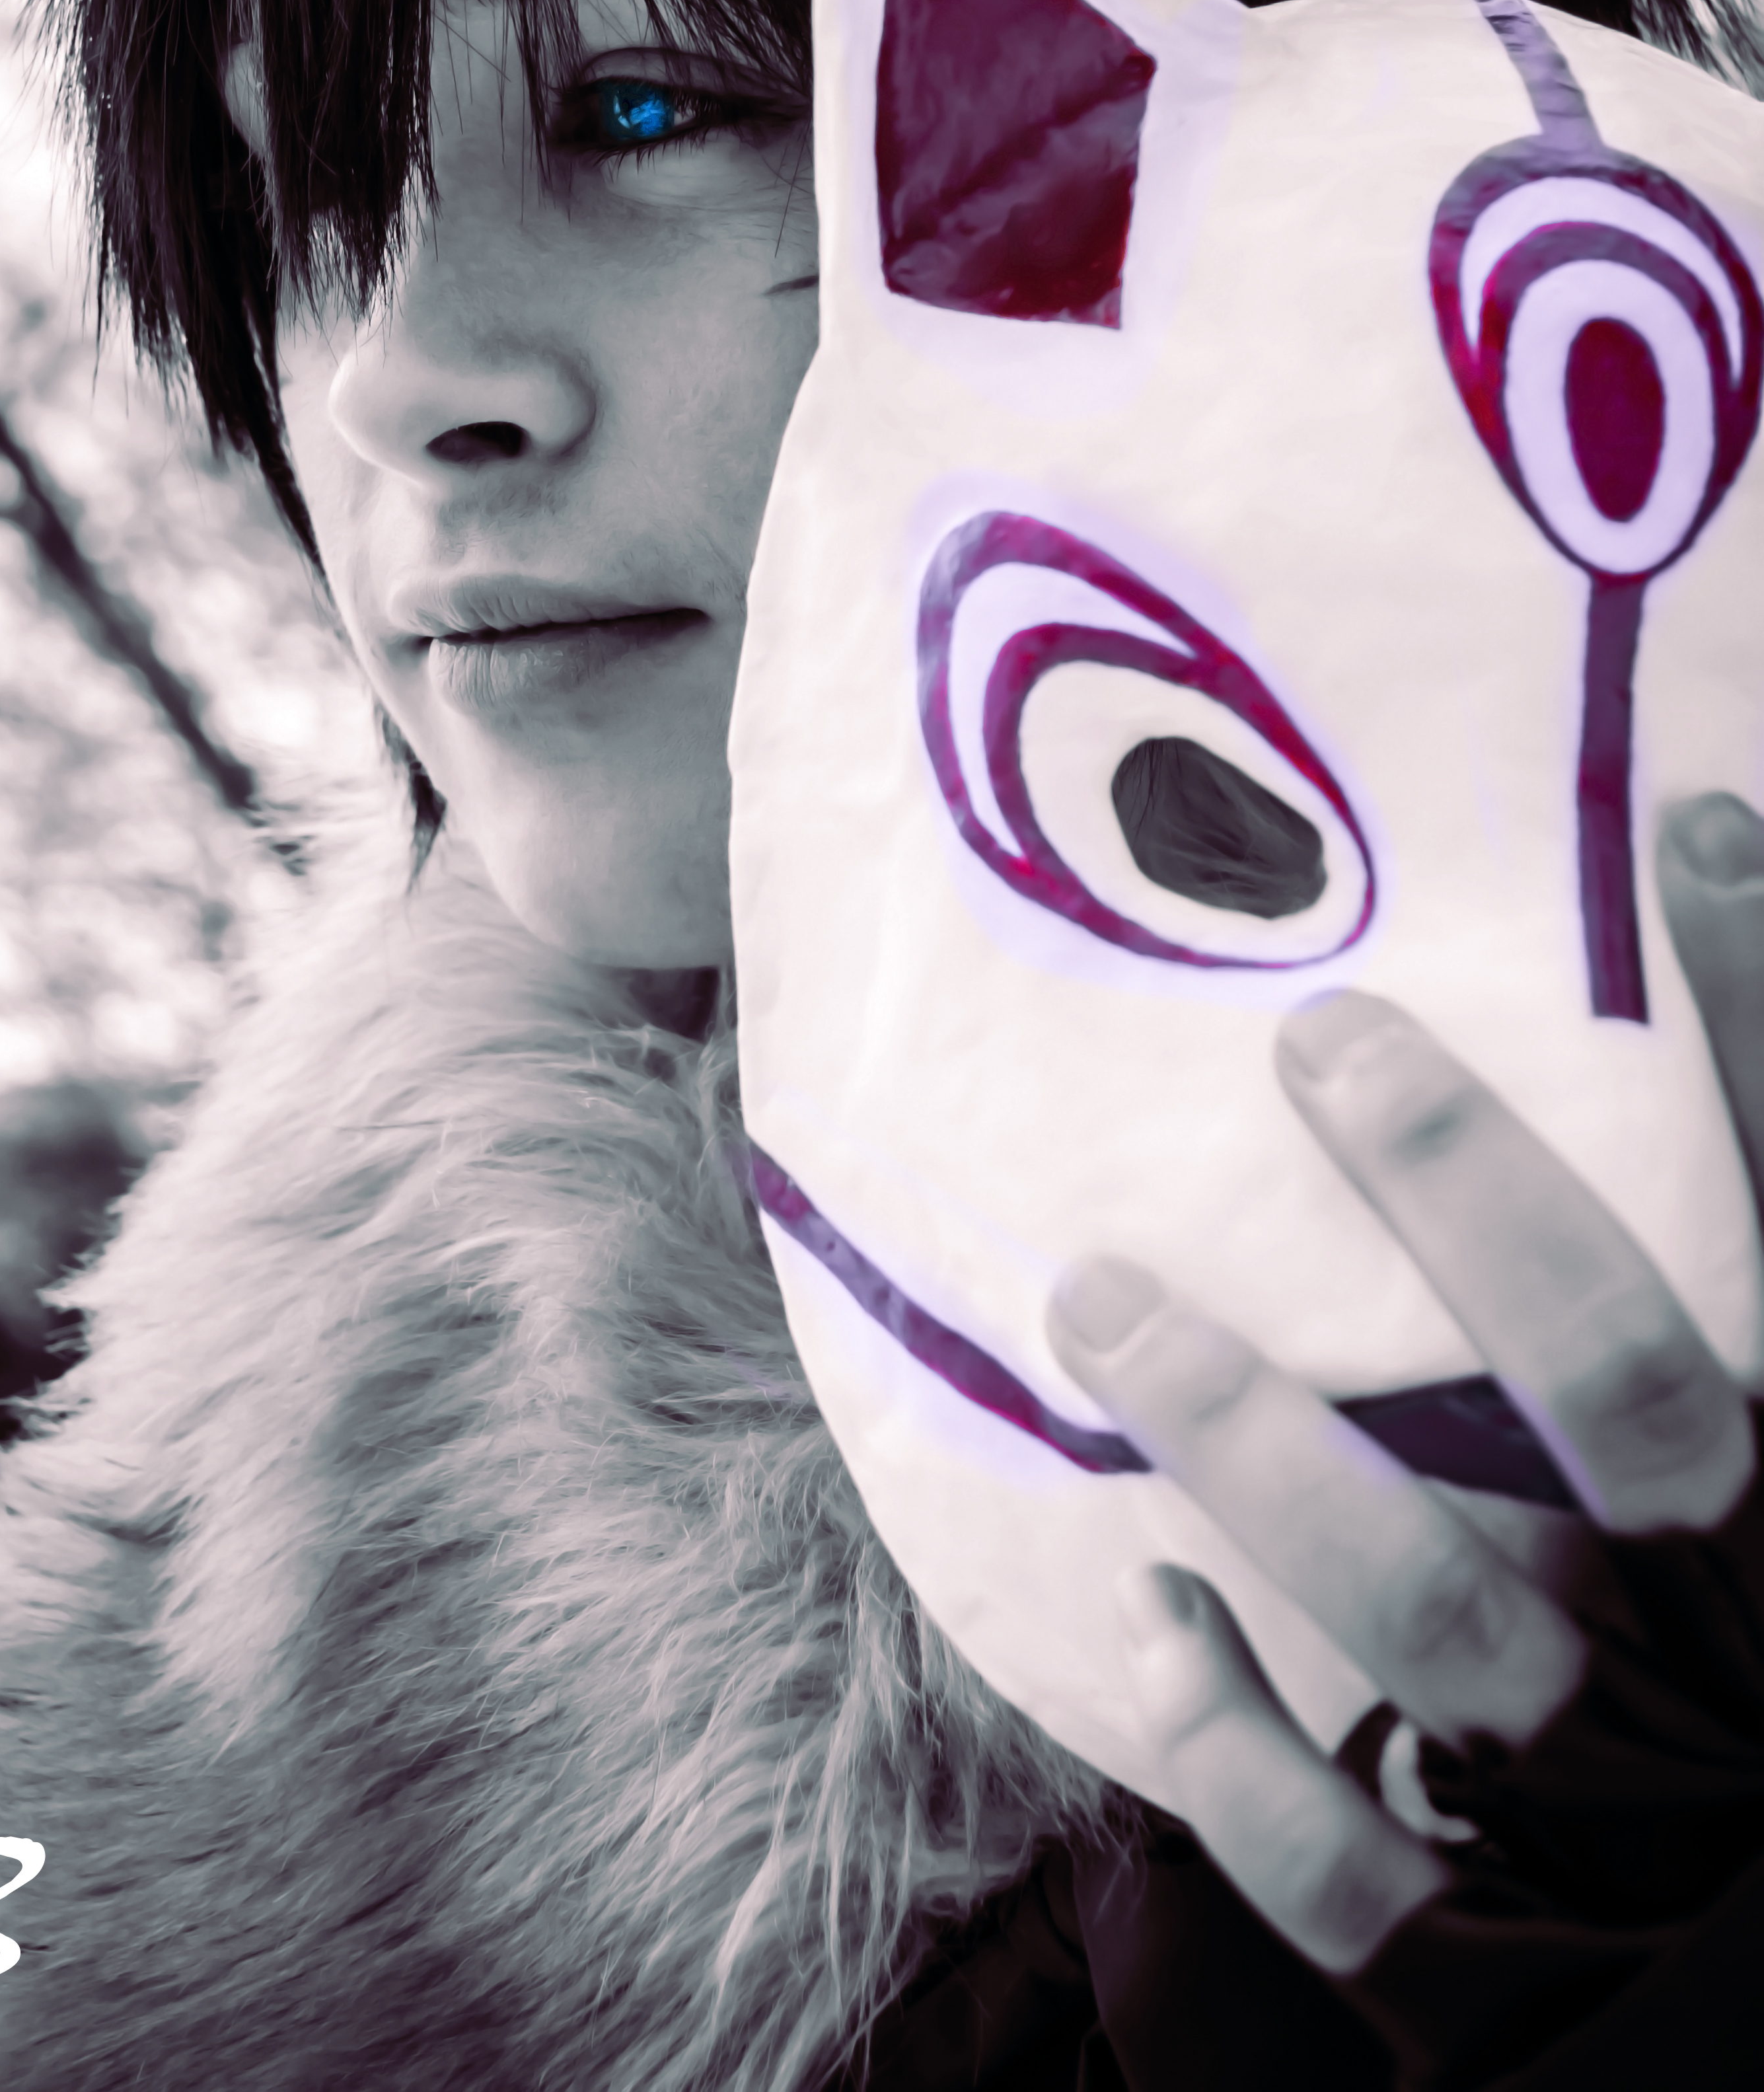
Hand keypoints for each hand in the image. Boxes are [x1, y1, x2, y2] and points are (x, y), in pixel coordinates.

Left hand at [1044, 791, 1763, 1995]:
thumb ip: (1742, 1252)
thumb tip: (1705, 935)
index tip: (1688, 829)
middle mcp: (1749, 1641)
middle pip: (1633, 1393)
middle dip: (1481, 1204)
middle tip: (1325, 1041)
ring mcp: (1634, 1808)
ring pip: (1443, 1611)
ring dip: (1259, 1441)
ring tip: (1106, 1296)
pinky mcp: (1519, 1976)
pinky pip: (1361, 1876)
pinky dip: (1240, 1752)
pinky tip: (1152, 1618)